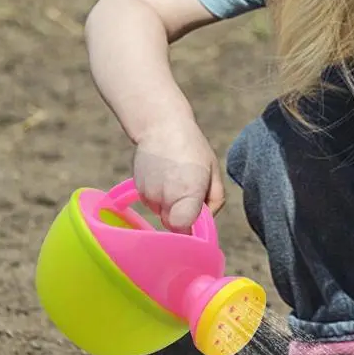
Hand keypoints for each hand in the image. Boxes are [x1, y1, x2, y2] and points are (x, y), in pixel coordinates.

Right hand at [133, 117, 224, 232]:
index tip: (197, 218)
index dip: (191, 228)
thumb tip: (207, 220)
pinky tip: (165, 177)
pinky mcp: (138, 190)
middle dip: (183, 216)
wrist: (161, 126)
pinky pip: (153, 204)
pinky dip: (160, 197)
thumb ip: (215, 201)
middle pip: (174, 224)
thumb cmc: (193, 148)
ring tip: (176, 180)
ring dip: (171, 205)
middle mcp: (165, 197)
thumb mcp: (213, 171)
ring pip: (162, 214)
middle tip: (190, 193)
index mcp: (188, 193)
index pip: (183, 227)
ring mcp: (148, 194)